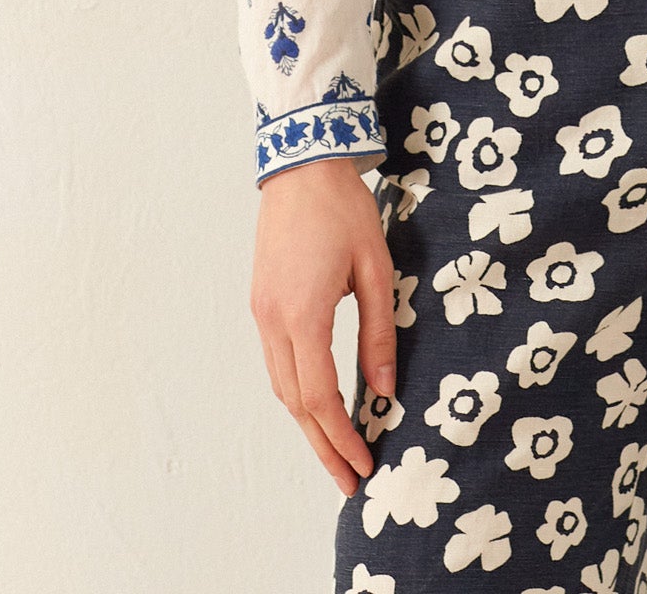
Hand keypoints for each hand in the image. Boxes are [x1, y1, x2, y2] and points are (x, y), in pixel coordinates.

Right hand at [250, 155, 397, 496]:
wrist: (301, 165)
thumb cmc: (343, 209)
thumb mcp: (375, 267)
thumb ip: (379, 330)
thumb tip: (385, 387)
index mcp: (302, 315)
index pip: (320, 397)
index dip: (342, 437)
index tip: (364, 464)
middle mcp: (273, 322)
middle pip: (295, 403)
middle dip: (323, 445)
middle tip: (350, 480)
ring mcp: (261, 313)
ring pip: (281, 386)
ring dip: (308, 423)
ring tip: (337, 451)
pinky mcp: (262, 303)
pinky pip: (277, 362)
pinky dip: (297, 392)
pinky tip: (318, 404)